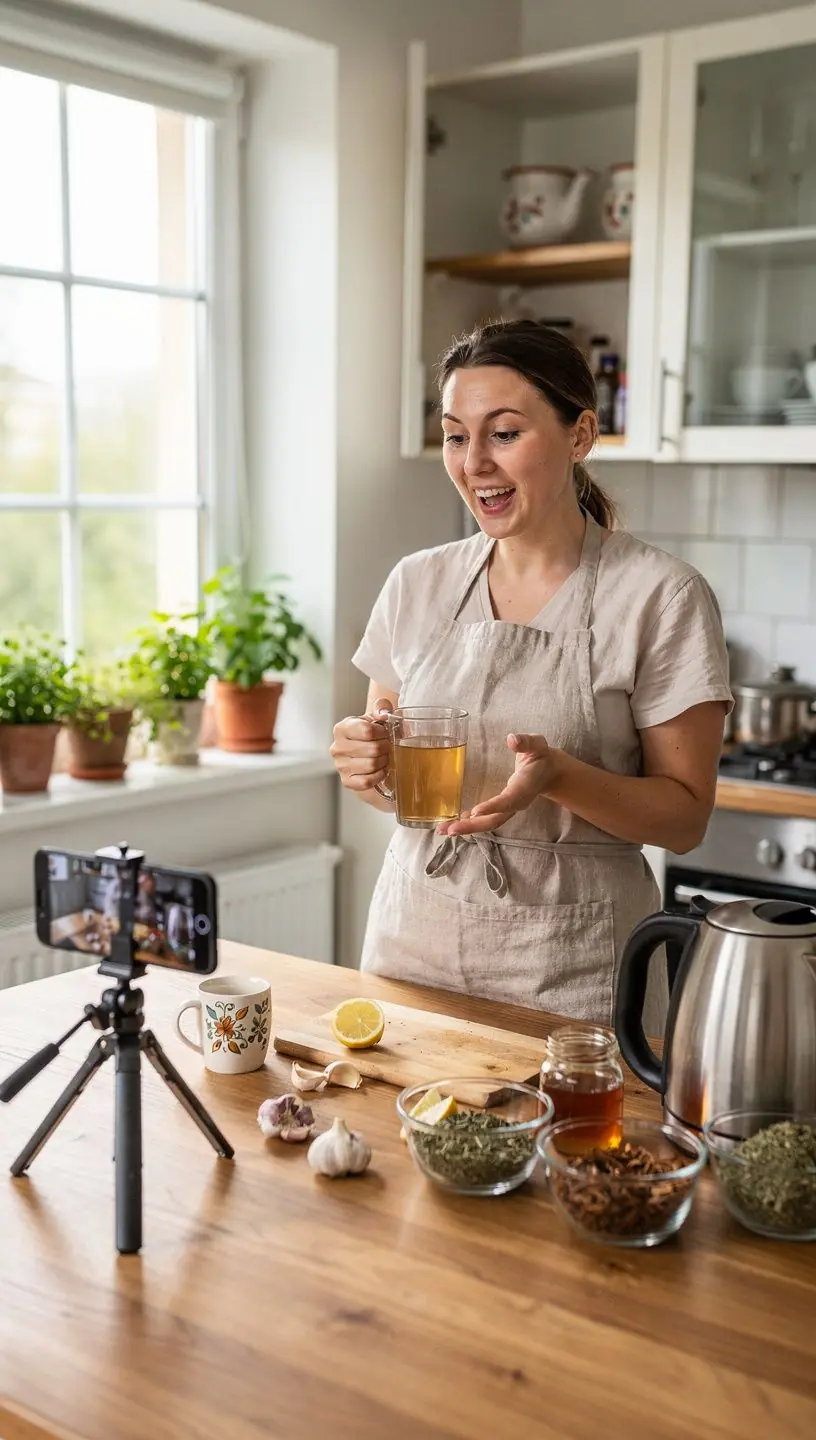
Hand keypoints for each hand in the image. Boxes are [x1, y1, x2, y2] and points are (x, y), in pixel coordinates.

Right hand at [330, 698, 392, 792]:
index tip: (385, 733)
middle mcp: (337, 747)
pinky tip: (380, 769)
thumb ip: (381, 708)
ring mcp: (340, 766)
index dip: (382, 732)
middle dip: (386, 747)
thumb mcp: (375, 717)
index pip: (367, 731)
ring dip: (384, 761)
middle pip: (372, 749)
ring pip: (371, 765)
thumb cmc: (370, 735)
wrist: (364, 754)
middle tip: (387, 746)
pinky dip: (378, 776)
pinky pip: (367, 781)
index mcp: (342, 728)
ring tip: (384, 756)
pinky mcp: (346, 781)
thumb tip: (383, 712)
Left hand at [438, 733, 557, 835]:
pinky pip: (485, 820)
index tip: (475, 812)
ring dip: (466, 828)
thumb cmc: (540, 755)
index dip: (493, 807)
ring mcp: (509, 808)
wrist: (549, 772)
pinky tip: (452, 824)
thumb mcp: (537, 744)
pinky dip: (469, 823)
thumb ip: (526, 742)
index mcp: (524, 787)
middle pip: (495, 819)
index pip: (508, 799)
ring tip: (443, 830)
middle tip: (450, 829)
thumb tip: (512, 739)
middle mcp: (516, 802)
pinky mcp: (501, 809)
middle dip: (473, 826)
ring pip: (488, 823)